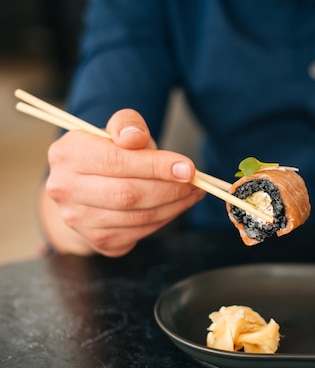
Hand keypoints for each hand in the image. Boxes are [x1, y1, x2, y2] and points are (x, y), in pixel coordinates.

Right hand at [41, 109, 204, 256]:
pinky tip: (177, 205)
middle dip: (170, 189)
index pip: (117, 161)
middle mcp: (64, 189)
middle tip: (195, 183)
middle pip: (128, 194)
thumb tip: (135, 137)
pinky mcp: (98, 241)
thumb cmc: (110, 154)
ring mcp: (78, 220)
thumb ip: (128, 125)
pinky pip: (141, 232)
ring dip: (174, 205)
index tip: (188, 168)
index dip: (157, 166)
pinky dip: (165, 219)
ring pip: (138, 216)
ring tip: (192, 193)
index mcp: (66, 154)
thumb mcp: (118, 131)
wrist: (92, 187)